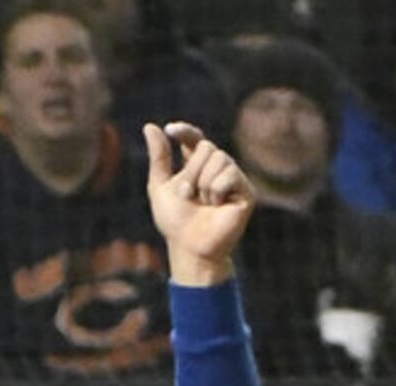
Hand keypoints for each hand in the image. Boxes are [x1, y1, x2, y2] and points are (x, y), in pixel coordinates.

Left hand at [144, 121, 254, 284]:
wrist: (189, 247)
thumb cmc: (175, 221)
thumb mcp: (160, 187)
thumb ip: (158, 158)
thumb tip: (149, 126)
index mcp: (197, 165)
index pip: (195, 138)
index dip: (185, 131)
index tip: (171, 130)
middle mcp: (217, 168)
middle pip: (206, 147)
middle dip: (190, 172)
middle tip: (187, 195)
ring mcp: (233, 177)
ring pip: (219, 159)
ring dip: (202, 184)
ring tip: (203, 204)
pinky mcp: (246, 190)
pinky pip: (229, 175)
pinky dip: (216, 191)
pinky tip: (217, 206)